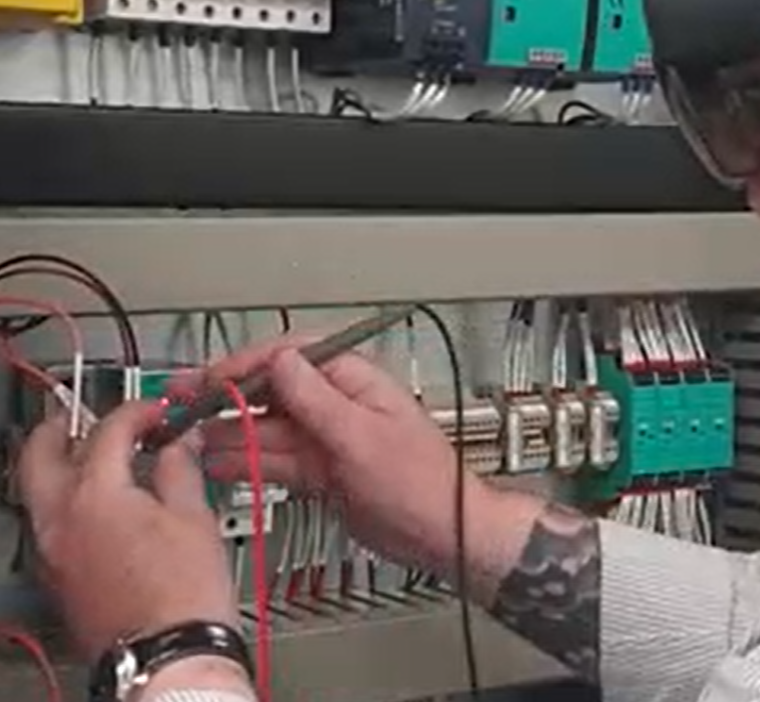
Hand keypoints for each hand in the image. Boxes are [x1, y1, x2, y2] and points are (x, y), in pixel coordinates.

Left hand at [17, 401, 237, 659]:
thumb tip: (179, 445)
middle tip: (87, 417)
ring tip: (96, 460)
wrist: (167, 652)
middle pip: (39, 456)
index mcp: (94, 496)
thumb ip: (180, 469)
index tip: (157, 413)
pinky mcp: (57, 578)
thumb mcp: (194, 516)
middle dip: (63, 429)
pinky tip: (102, 506)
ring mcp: (51, 553)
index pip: (108, 431)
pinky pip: (49, 525)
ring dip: (61, 466)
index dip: (137, 412)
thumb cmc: (182, 593)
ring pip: (37, 492)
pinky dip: (66, 502)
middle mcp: (59, 521)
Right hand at [196, 336, 470, 578]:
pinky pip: (276, 460)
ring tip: (188, 438)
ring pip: (269, 428)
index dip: (247, 364)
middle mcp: (340, 407)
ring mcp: (330, 440)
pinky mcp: (323, 473)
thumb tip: (282, 360)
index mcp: (357, 383)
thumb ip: (318, 400)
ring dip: (229, 432)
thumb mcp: (363, 437)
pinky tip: (217, 464)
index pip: (293, 356)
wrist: (442, 535)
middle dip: (228, 397)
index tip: (211, 379)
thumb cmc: (424, 484)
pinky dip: (247, 462)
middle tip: (184, 404)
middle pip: (274, 390)